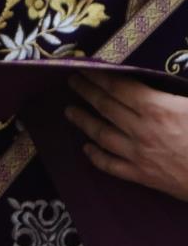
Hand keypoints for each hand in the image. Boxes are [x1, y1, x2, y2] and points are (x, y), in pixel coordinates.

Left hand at [66, 72, 187, 201]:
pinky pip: (111, 165)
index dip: (100, 78)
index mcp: (159, 108)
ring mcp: (138, 155)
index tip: (85, 69)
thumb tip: (172, 73)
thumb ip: (182, 87)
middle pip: (106, 108)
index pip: (120, 88)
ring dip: (84, 122)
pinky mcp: (142, 176)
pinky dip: (96, 156)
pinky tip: (86, 149)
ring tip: (70, 111)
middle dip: (87, 92)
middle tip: (72, 82)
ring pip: (102, 135)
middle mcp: (142, 130)